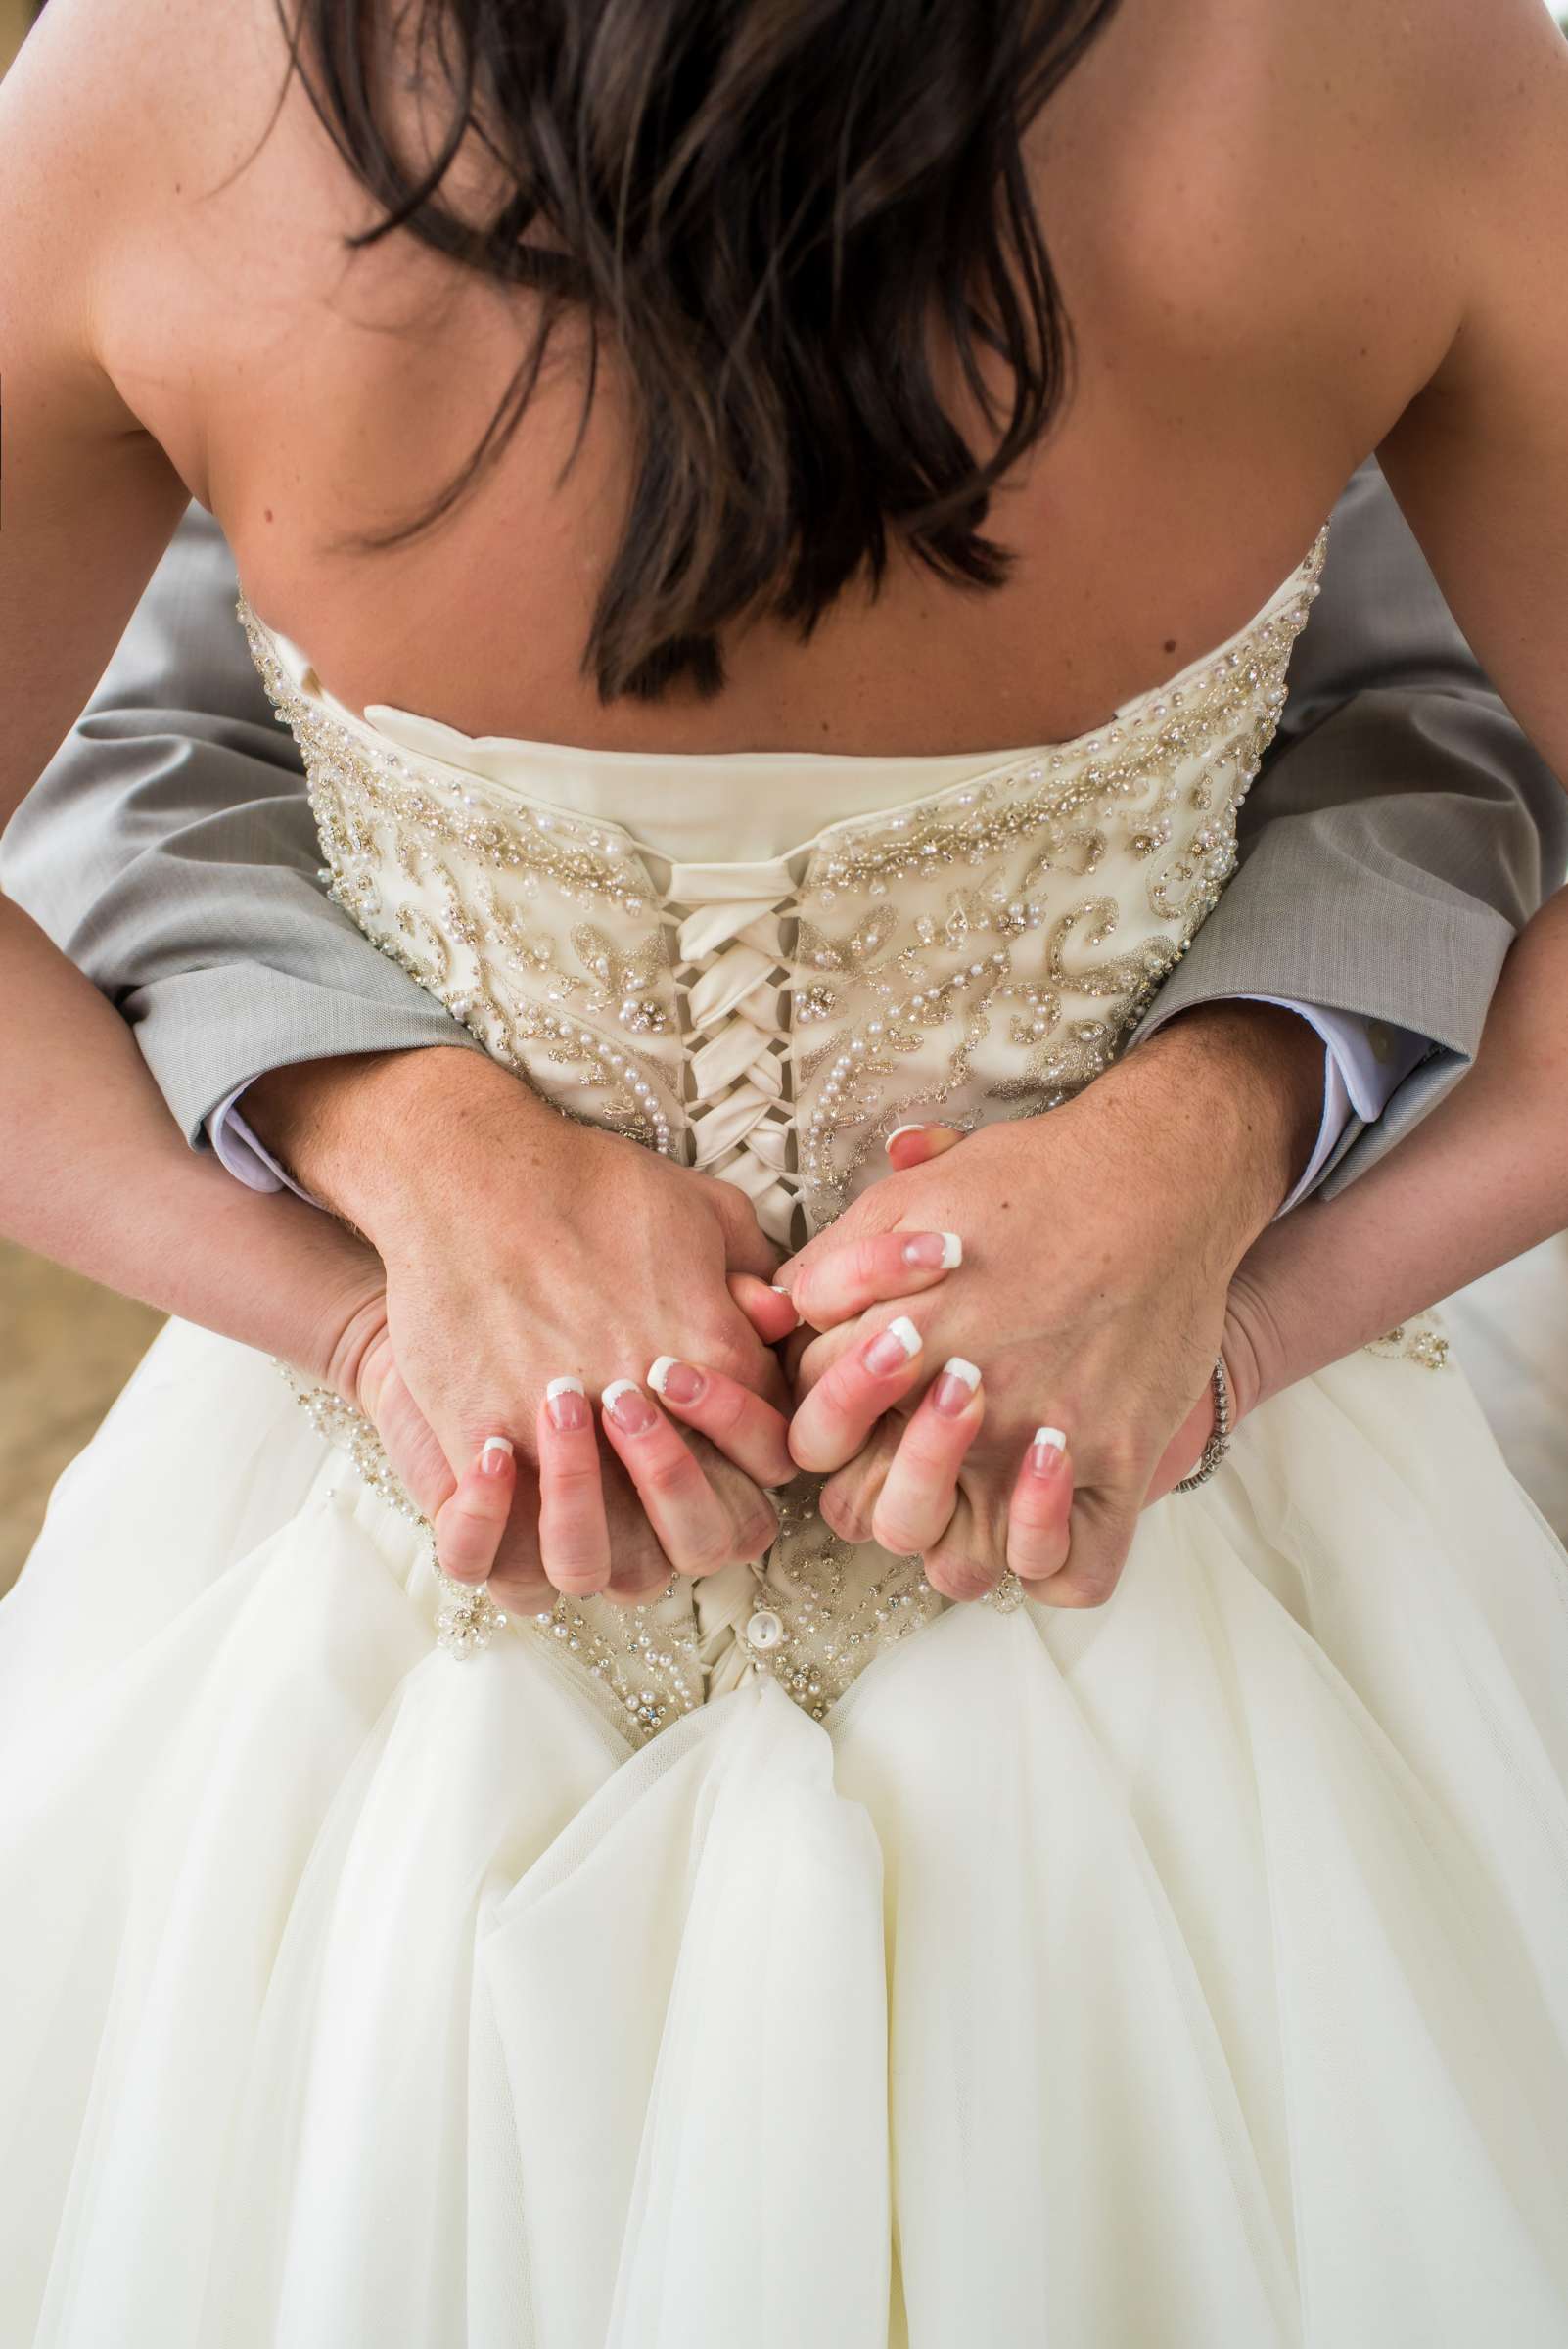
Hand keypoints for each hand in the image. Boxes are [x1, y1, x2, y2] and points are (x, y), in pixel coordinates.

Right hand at [249, 1046, 794, 1614]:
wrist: (468, 1170)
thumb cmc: (588, 1182)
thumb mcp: (701, 1207)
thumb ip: (753, 1274)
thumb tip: (780, 1321)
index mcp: (716, 1353)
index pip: (772, 1459)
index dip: (751, 1457)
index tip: (709, 1424)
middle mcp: (645, 1407)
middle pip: (705, 1535)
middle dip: (690, 1510)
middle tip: (644, 1458)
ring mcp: (559, 1432)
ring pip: (603, 1560)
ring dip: (597, 1527)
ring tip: (575, 1469)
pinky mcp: (480, 1434)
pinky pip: (497, 1536)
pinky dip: (501, 1525)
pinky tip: (502, 1471)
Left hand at [775, 1003, 1323, 1604]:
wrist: (1157, 1176)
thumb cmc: (1030, 1179)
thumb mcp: (905, 1198)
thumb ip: (834, 1264)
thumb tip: (782, 1308)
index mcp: (897, 1344)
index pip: (814, 1432)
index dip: (830, 1419)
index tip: (868, 1394)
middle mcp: (964, 1404)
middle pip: (868, 1515)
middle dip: (872, 1491)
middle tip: (909, 1451)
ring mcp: (1041, 1440)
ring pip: (962, 1567)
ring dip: (956, 1542)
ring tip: (977, 1489)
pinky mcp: (1121, 1458)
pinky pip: (1075, 1572)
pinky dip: (1051, 1560)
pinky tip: (1048, 1518)